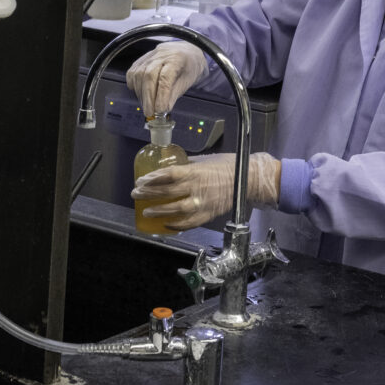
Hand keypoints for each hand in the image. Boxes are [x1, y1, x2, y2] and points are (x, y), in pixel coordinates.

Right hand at [126, 41, 207, 116]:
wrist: (187, 52)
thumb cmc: (189, 68)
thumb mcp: (187, 82)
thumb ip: (173, 95)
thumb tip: (162, 110)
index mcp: (177, 58)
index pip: (165, 77)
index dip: (161, 95)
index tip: (159, 110)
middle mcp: (162, 53)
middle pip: (149, 75)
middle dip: (148, 97)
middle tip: (149, 112)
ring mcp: (151, 54)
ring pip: (139, 74)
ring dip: (141, 94)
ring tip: (147, 106)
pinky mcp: (142, 58)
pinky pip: (133, 72)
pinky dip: (134, 85)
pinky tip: (140, 94)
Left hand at [131, 152, 280, 230]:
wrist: (248, 180)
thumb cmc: (229, 166)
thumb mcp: (206, 160)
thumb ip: (189, 165)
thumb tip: (173, 168)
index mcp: (196, 172)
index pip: (169, 175)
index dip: (152, 179)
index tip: (141, 180)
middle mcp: (197, 188)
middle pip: (167, 192)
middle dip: (149, 194)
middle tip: (136, 194)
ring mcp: (202, 204)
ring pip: (175, 210)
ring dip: (158, 211)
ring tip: (146, 211)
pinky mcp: (208, 215)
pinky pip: (189, 223)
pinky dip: (176, 225)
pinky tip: (166, 224)